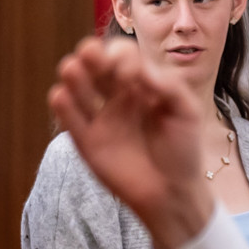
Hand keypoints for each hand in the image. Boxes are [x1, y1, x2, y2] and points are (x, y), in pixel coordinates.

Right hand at [48, 34, 220, 248]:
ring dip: (72, 74)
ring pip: (78, 88)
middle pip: (96, 65)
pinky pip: (70, 120)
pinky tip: (61, 95)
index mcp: (142, 85)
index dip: (121, 57)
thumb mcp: (186, 111)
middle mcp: (117, 97)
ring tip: (72, 69)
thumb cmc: (183, 151)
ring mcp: (100, 119)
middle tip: (91, 56)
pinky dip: (63, 105)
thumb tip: (140, 70)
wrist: (173, 193)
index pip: (123, 56)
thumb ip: (168, 86)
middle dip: (91, 55)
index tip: (131, 75)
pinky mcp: (87, 142)